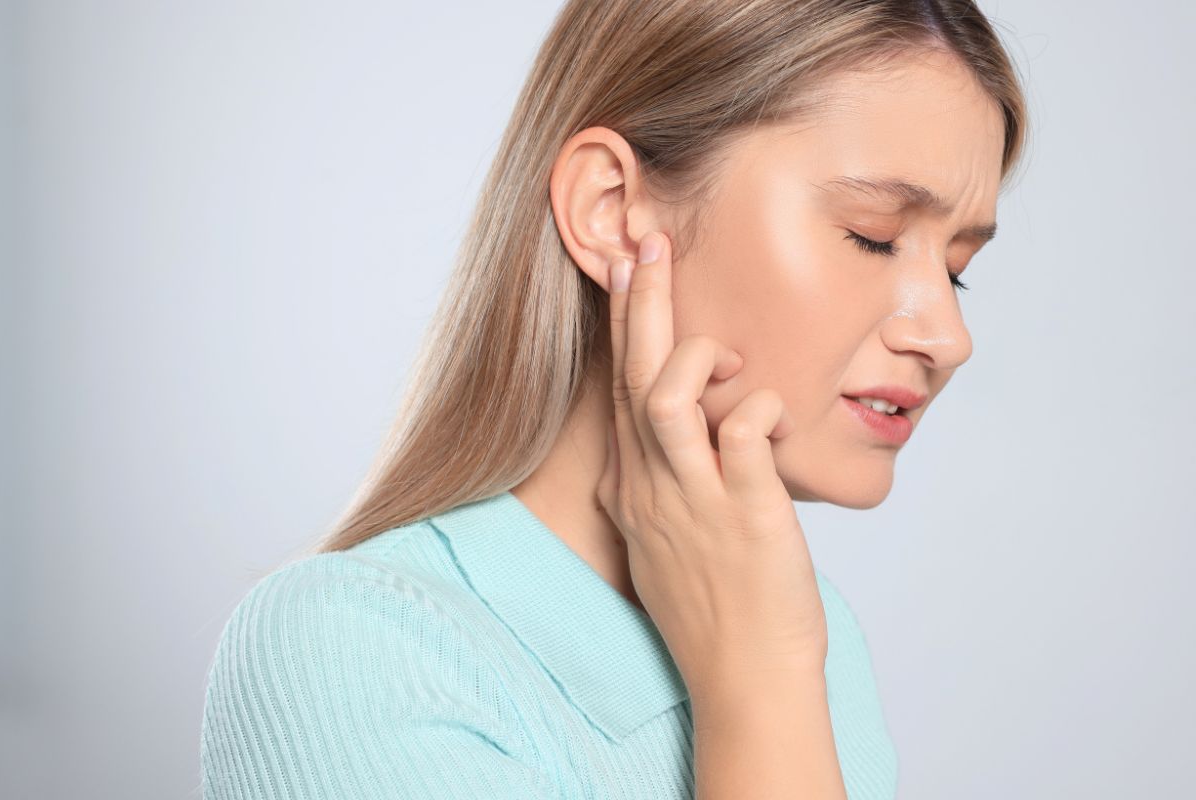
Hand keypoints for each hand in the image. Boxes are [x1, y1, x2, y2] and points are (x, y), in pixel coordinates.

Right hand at [596, 231, 827, 700]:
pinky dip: (758, 410)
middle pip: (632, 377)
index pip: (617, 390)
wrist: (744, 682)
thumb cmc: (716, 611)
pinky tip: (776, 415)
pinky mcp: (745, 516)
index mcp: (633, 489)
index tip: (625, 274)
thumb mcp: (666, 543)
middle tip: (647, 241)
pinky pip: (742, 440)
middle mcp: (652, 487)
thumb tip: (681, 445)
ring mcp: (694, 501)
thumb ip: (664, 488)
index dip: (619, 327)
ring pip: (665, 400)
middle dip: (639, 302)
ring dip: (691, 354)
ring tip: (723, 350)